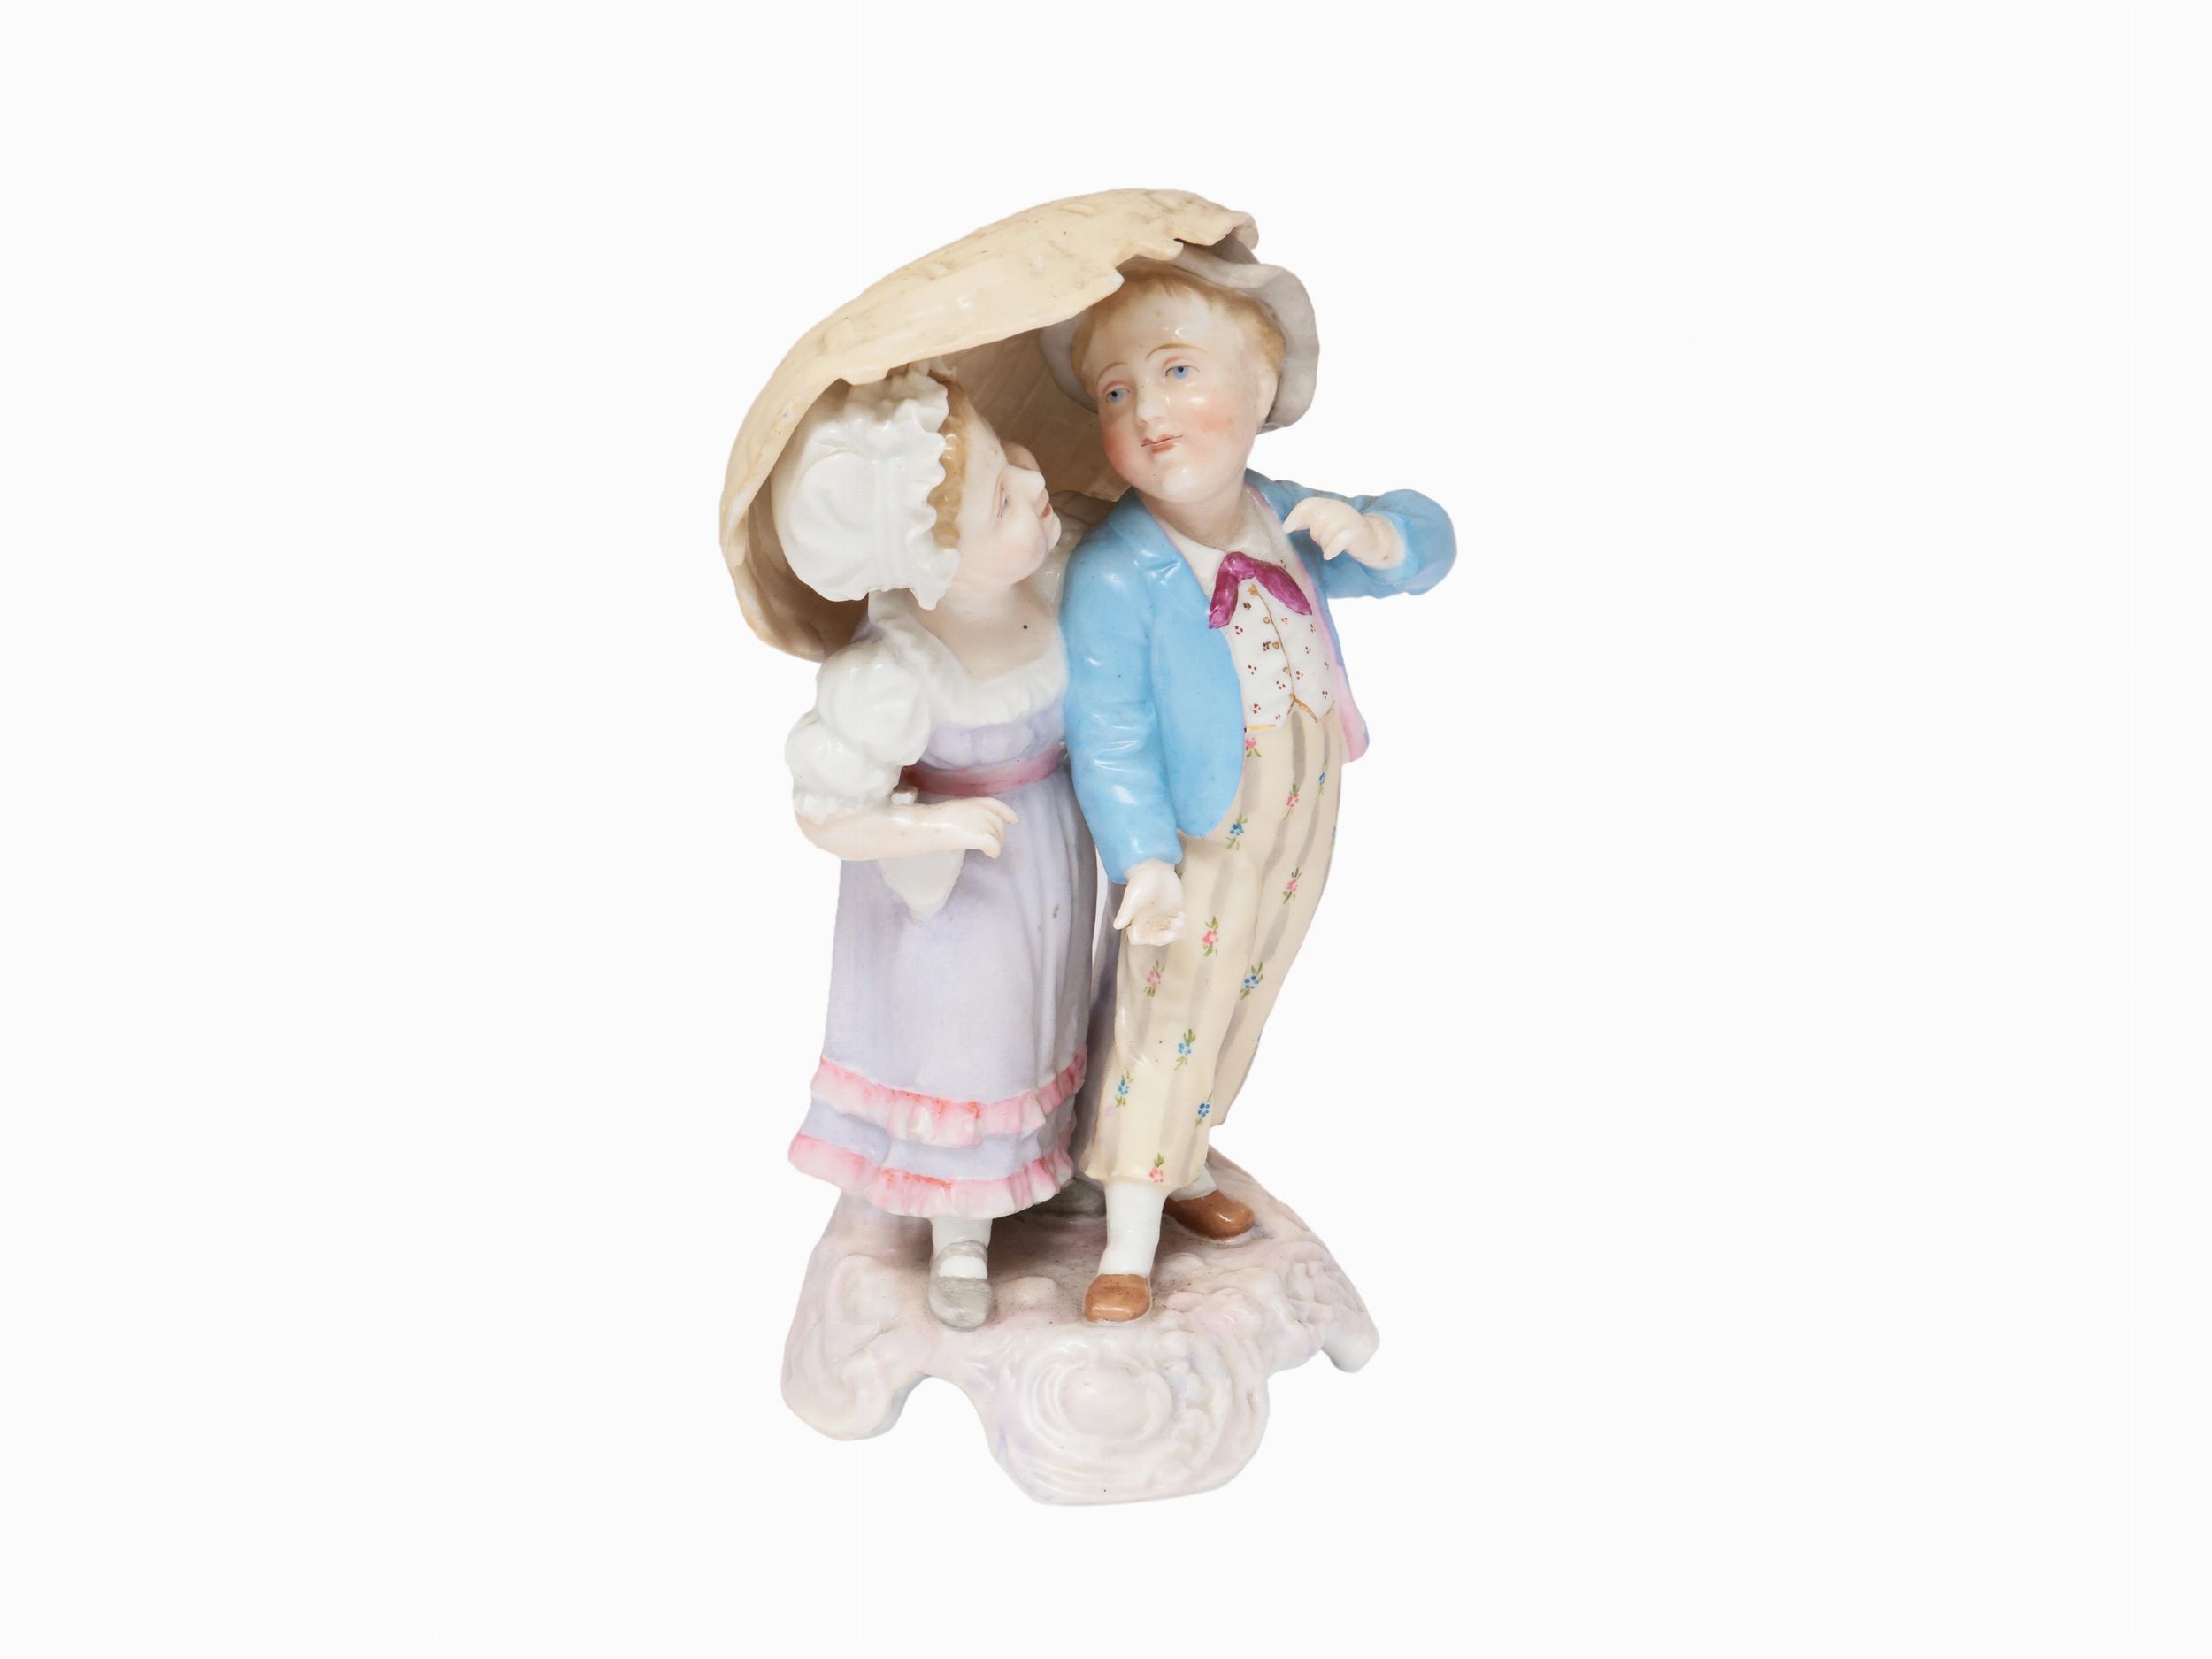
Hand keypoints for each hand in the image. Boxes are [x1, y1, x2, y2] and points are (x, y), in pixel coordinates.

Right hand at [924, 797, 1017, 856]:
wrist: (924, 826)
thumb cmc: (930, 820)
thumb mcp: (952, 810)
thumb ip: (966, 815)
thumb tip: (969, 827)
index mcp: (972, 802)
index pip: (995, 805)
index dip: (1007, 813)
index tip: (1015, 821)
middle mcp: (980, 810)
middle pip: (997, 824)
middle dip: (998, 834)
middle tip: (992, 842)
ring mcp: (981, 823)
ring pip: (997, 835)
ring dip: (995, 843)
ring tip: (988, 850)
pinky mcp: (980, 837)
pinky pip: (994, 846)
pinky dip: (994, 851)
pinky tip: (989, 855)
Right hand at [1114, 858, 1185, 944]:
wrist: (1157, 867)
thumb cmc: (1141, 881)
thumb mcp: (1132, 897)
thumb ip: (1126, 912)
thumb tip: (1116, 926)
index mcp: (1136, 921)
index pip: (1139, 938)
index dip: (1146, 939)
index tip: (1156, 935)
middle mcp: (1149, 923)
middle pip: (1157, 938)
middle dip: (1165, 937)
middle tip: (1172, 933)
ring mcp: (1163, 919)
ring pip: (1171, 934)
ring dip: (1177, 931)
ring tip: (1179, 919)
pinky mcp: (1176, 913)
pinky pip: (1181, 927)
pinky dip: (1183, 925)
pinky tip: (1182, 915)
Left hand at [1283, 496, 1403, 568]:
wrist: (1374, 540)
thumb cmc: (1344, 534)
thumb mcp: (1326, 524)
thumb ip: (1309, 521)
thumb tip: (1286, 525)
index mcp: (1330, 505)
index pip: (1308, 504)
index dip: (1296, 516)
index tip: (1286, 529)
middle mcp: (1339, 508)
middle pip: (1316, 519)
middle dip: (1315, 534)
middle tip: (1322, 541)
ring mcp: (1349, 520)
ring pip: (1326, 531)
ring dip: (1324, 543)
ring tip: (1330, 547)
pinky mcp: (1357, 533)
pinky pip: (1339, 539)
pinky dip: (1331, 548)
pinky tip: (1329, 555)